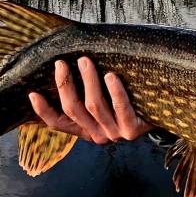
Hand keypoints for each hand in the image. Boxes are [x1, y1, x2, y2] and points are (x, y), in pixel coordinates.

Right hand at [28, 56, 153, 143]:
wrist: (162, 113)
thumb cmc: (128, 100)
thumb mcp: (104, 101)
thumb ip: (85, 92)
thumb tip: (64, 64)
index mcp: (86, 130)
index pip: (58, 123)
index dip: (43, 111)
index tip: (32, 93)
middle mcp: (98, 135)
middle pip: (74, 109)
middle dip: (65, 84)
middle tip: (63, 63)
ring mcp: (115, 134)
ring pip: (94, 106)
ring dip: (88, 81)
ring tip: (85, 61)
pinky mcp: (133, 131)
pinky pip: (121, 108)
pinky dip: (115, 91)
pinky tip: (111, 75)